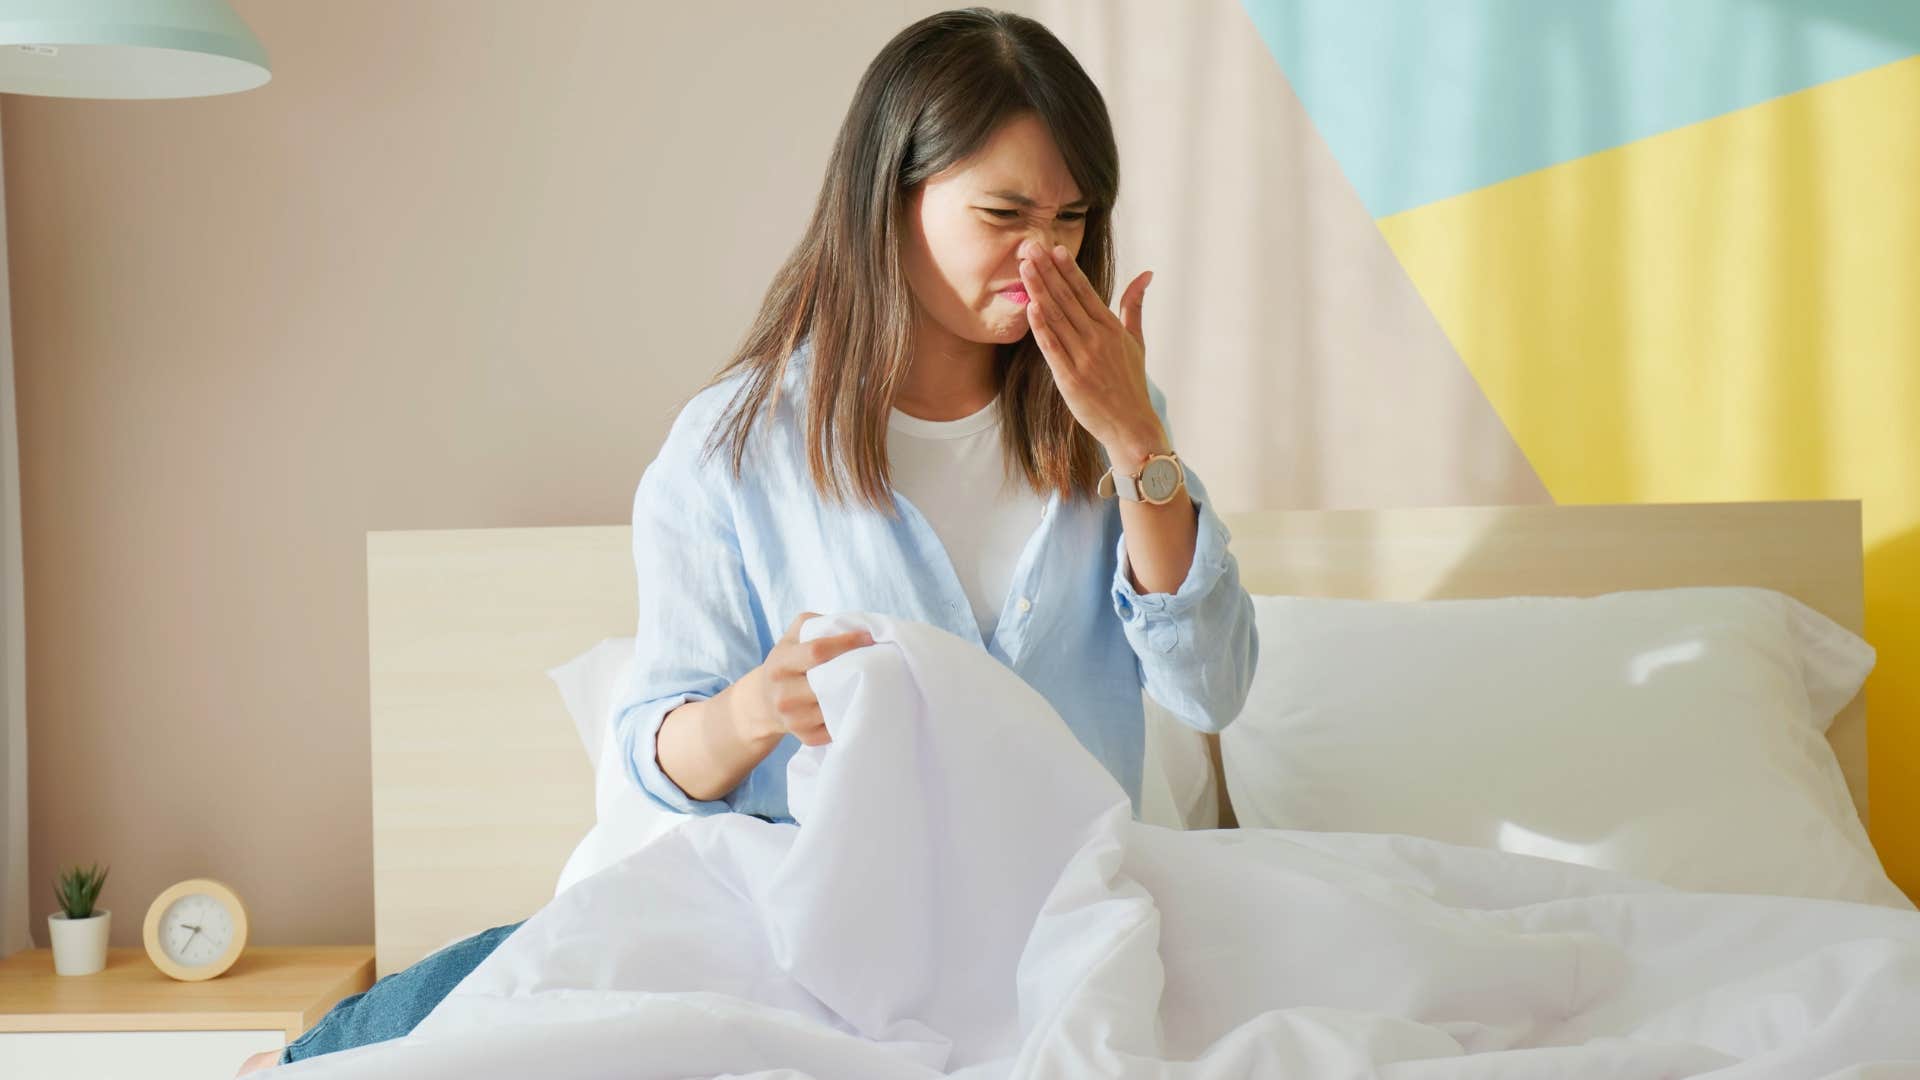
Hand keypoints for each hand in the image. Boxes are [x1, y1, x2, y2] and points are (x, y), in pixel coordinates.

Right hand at [734, 613, 874, 746]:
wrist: (764, 702)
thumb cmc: (788, 662)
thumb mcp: (793, 637)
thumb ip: (818, 624)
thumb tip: (855, 625)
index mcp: (780, 663)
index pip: (817, 651)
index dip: (846, 643)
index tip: (868, 638)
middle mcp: (783, 694)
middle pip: (828, 682)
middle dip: (856, 670)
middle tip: (877, 661)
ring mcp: (793, 719)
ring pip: (836, 707)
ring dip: (858, 694)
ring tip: (871, 681)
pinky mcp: (806, 737)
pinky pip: (836, 728)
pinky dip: (850, 716)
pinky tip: (856, 703)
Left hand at [1017, 238, 1164, 459]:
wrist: (1131, 424)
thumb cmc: (1131, 382)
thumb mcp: (1136, 340)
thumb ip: (1135, 305)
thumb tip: (1146, 273)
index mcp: (1111, 327)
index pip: (1086, 291)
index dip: (1068, 269)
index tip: (1054, 248)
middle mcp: (1097, 338)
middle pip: (1067, 298)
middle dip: (1047, 271)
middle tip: (1030, 247)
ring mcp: (1084, 357)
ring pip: (1057, 317)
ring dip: (1039, 290)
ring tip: (1024, 268)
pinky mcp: (1070, 378)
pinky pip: (1052, 347)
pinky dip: (1041, 327)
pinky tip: (1031, 307)